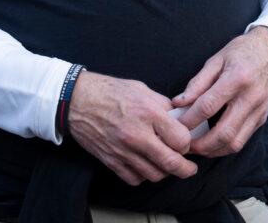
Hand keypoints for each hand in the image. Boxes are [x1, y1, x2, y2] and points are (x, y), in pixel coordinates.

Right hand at [67, 71, 197, 185]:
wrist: (77, 100)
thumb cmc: (110, 91)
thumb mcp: (142, 89)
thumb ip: (163, 106)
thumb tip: (179, 119)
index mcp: (148, 112)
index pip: (180, 139)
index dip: (187, 143)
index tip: (186, 142)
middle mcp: (137, 134)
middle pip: (170, 163)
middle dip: (185, 169)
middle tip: (189, 168)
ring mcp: (123, 150)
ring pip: (154, 175)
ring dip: (164, 172)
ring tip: (166, 165)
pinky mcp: (111, 161)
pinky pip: (135, 179)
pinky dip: (143, 176)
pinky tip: (145, 165)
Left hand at [170, 27, 267, 157]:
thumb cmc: (240, 52)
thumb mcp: (216, 60)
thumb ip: (197, 83)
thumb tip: (178, 103)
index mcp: (237, 78)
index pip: (208, 106)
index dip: (189, 119)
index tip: (175, 125)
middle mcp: (251, 97)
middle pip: (224, 132)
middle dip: (201, 144)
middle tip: (184, 145)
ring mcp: (259, 110)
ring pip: (235, 142)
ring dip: (213, 150)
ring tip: (196, 148)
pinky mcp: (262, 118)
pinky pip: (242, 139)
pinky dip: (224, 146)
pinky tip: (211, 143)